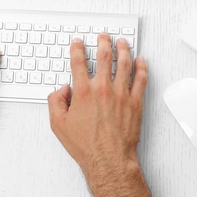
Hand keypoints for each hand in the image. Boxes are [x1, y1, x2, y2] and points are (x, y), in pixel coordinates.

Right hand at [47, 35, 147, 180]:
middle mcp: (103, 89)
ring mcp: (121, 94)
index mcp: (83, 92)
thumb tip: (62, 90)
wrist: (109, 160)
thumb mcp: (58, 125)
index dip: (77, 49)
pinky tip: (141, 61)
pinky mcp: (135, 103)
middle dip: (103, 42)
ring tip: (122, 42)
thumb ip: (55, 102)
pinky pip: (141, 79)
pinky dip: (141, 67)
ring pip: (125, 63)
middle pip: (104, 57)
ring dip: (123, 49)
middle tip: (103, 36)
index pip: (79, 62)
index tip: (78, 43)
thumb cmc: (86, 146)